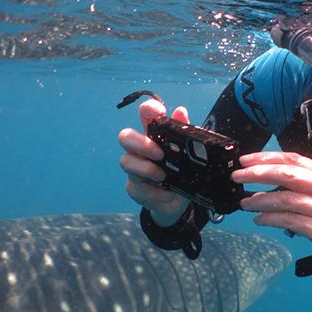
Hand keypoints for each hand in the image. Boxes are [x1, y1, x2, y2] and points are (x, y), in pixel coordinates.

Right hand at [118, 98, 189, 225]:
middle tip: (160, 154)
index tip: (159, 112)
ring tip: (163, 176)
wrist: (179, 202)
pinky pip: (137, 188)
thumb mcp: (187, 153)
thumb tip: (180, 111)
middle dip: (140, 143)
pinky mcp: (135, 189)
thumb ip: (183, 132)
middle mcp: (140, 151)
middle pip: (125, 136)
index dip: (148, 110)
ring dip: (146, 169)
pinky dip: (155, 193)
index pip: (145, 116)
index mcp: (154, 136)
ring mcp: (134, 170)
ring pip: (126, 162)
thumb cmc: (180, 172)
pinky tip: (168, 194)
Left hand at [231, 152, 311, 282]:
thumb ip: (302, 189)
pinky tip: (260, 220)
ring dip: (262, 200)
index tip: (245, 160)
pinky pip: (293, 222)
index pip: (295, 160)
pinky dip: (272, 219)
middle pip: (290, 175)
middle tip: (237, 176)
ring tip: (244, 203)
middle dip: (260, 173)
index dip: (268, 158)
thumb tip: (265, 183)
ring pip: (289, 199)